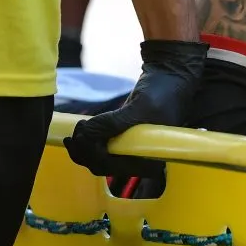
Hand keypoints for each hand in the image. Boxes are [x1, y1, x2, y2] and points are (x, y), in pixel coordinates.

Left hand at [64, 40, 208, 177]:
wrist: (169, 77)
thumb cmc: (162, 93)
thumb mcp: (139, 107)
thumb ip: (113, 123)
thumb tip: (85, 135)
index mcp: (150, 159)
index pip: (114, 167)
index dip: (94, 156)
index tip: (83, 136)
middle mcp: (140, 159)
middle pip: (103, 166)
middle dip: (84, 151)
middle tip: (76, 131)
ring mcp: (131, 150)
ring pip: (98, 159)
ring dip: (82, 147)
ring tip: (78, 128)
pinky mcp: (123, 140)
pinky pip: (100, 149)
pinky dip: (87, 142)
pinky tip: (81, 129)